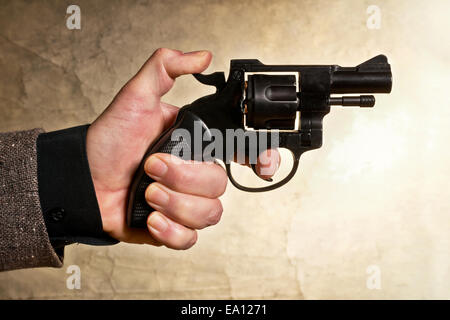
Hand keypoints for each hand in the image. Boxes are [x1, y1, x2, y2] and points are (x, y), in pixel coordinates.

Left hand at [86, 48, 279, 248]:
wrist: (82, 179)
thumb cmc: (109, 141)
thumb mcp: (136, 97)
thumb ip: (165, 68)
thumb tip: (202, 57)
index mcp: (195, 148)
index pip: (240, 153)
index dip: (259, 158)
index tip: (261, 164)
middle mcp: (195, 177)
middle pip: (219, 185)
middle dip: (183, 177)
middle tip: (151, 166)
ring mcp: (185, 205)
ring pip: (209, 214)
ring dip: (174, 203)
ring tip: (146, 192)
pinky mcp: (172, 229)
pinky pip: (190, 239)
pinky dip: (171, 231)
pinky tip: (150, 218)